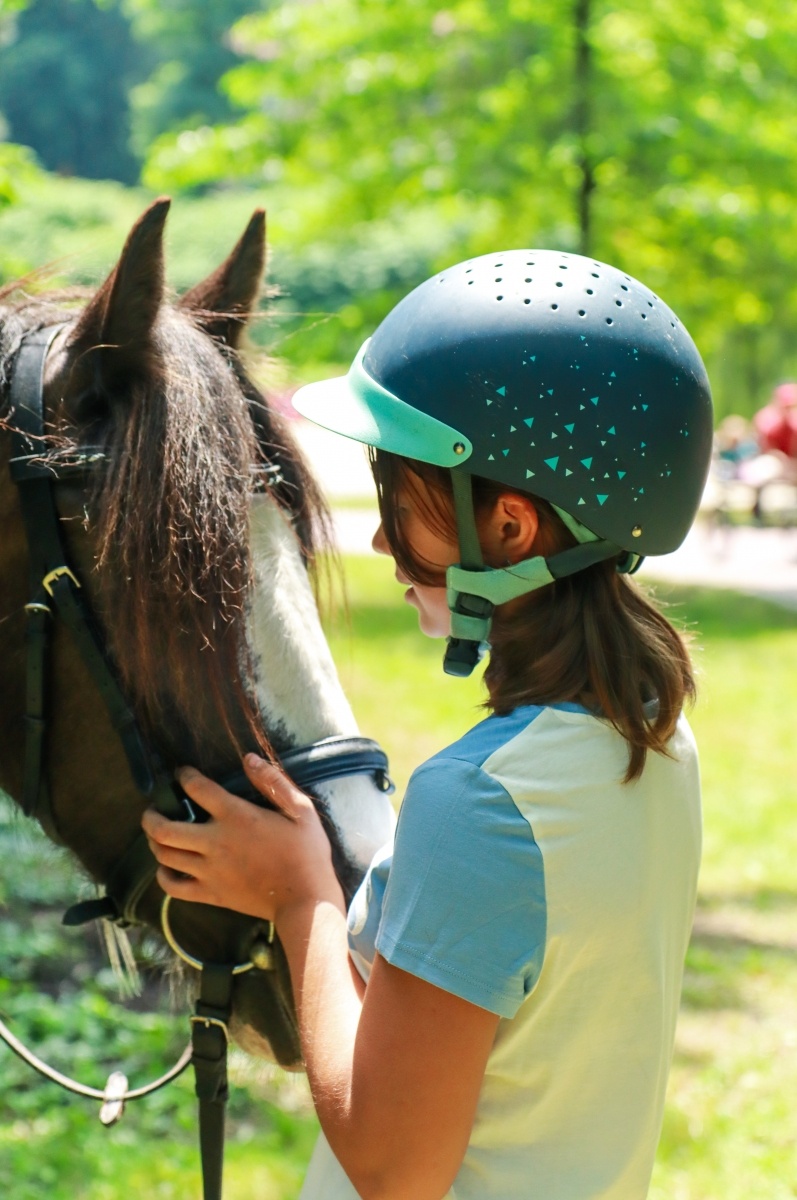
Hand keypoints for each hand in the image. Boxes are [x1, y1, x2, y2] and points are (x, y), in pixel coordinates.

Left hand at [142, 754, 344, 923]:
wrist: (305, 901)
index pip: (196, 789)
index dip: (184, 776)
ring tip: (157, 833)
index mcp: (237, 817)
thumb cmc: (306, 852)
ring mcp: (209, 871)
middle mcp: (215, 842)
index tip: (182, 773)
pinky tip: (167, 867)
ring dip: (154, 841)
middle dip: (151, 815)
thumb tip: (248, 759)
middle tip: (154, 808)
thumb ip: (273, 782)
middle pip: (164, 828)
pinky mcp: (210, 894)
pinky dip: (163, 875)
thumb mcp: (301, 810)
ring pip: (164, 854)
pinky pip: (172, 886)